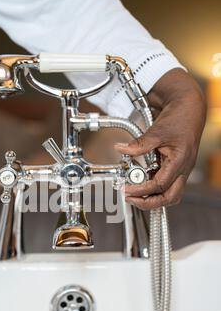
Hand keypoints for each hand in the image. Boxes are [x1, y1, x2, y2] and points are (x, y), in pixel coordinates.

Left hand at [115, 69, 206, 209]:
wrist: (189, 108)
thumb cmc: (179, 118)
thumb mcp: (157, 131)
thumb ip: (139, 144)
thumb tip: (120, 149)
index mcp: (180, 162)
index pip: (160, 185)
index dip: (142, 190)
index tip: (126, 190)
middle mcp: (183, 169)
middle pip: (169, 197)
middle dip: (149, 202)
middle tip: (130, 199)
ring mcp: (180, 170)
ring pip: (170, 193)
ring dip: (152, 197)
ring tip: (134, 193)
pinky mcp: (176, 167)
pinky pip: (166, 183)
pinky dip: (153, 187)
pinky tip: (140, 181)